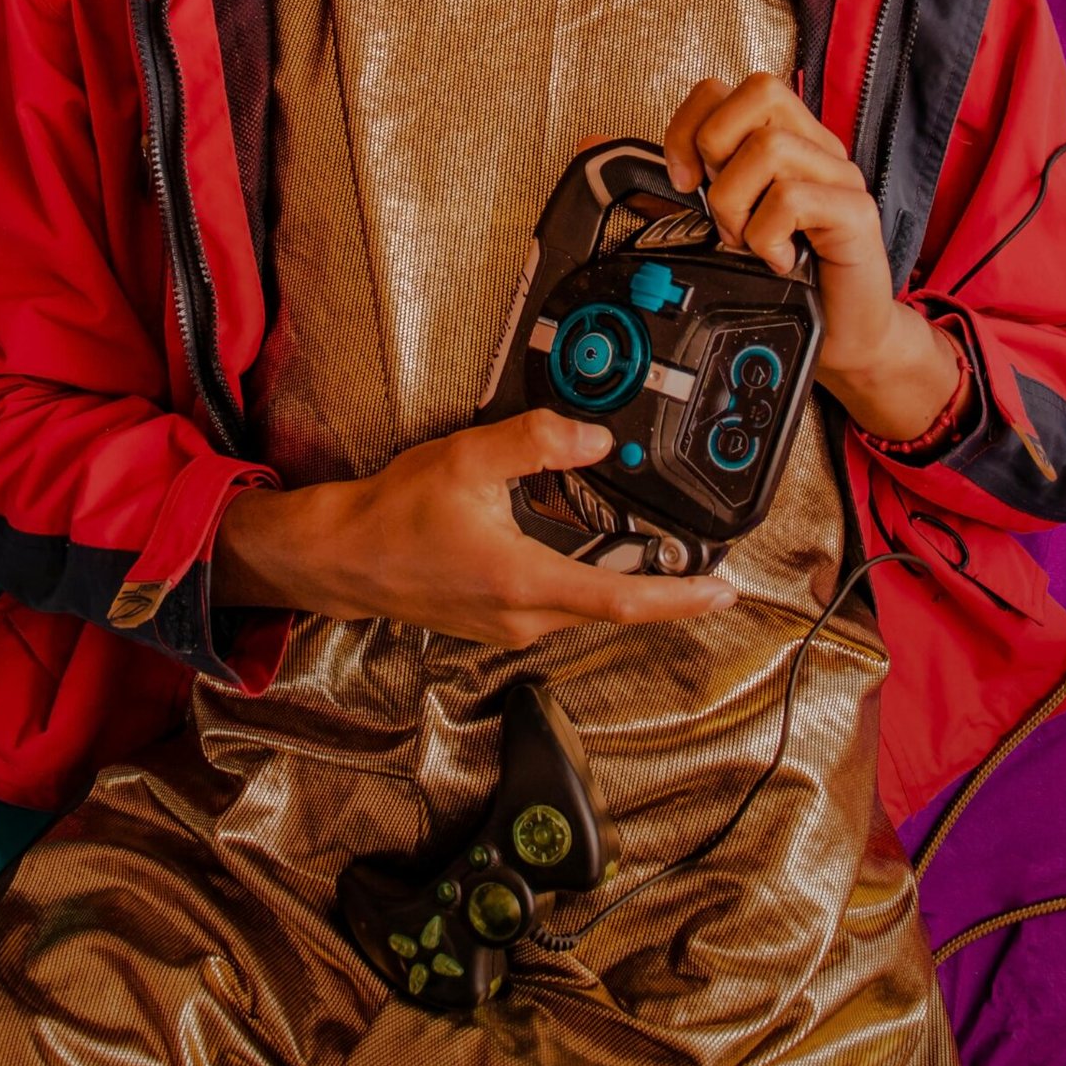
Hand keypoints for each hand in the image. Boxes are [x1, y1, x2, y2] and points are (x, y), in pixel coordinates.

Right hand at [213, 408, 736, 640]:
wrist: (342, 556)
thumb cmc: (395, 514)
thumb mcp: (469, 460)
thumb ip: (537, 443)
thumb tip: (594, 440)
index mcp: (525, 582)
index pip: (623, 599)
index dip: (680, 599)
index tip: (723, 592)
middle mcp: (522, 616)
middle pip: (612, 608)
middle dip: (661, 589)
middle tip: (702, 566)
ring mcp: (508, 625)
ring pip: (584, 608)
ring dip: (621, 586)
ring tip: (656, 558)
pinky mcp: (494, 620)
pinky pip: (556, 606)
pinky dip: (584, 582)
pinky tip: (586, 554)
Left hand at [662, 70, 903, 385]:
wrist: (844, 340)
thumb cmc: (781, 280)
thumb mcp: (714, 226)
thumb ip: (666, 188)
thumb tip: (593, 147)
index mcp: (781, 140)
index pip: (728, 89)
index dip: (690, 124)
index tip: (681, 179)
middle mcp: (814, 147)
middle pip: (760, 91)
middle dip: (716, 149)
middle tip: (715, 208)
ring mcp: (839, 177)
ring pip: (770, 147)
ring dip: (736, 203)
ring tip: (745, 243)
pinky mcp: (857, 213)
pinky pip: (795, 197)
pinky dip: (768, 234)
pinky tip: (775, 261)